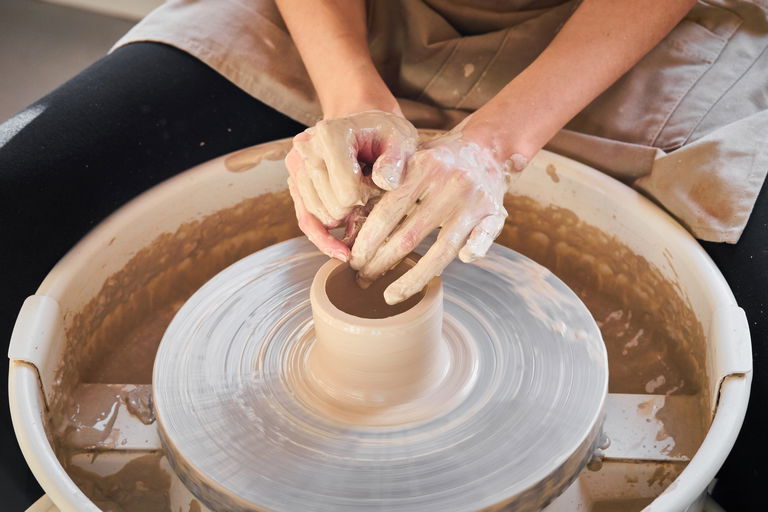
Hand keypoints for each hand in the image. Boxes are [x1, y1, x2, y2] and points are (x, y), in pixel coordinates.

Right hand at [286, 110, 417, 260]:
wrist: (366, 127)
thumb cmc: (385, 135)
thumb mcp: (401, 140)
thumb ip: (397, 160)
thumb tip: (386, 183)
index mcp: (329, 134)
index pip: (347, 191)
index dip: (369, 198)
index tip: (381, 186)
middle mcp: (306, 148)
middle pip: (333, 207)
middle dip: (358, 208)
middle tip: (372, 190)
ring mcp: (297, 167)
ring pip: (321, 217)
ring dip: (346, 217)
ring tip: (362, 196)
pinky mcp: (296, 184)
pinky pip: (306, 222)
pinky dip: (324, 240)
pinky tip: (343, 253)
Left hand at [350, 131, 527, 304]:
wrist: (487, 146)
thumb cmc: (438, 160)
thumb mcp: (411, 158)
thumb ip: (387, 183)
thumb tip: (352, 222)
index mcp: (422, 168)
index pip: (387, 211)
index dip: (367, 240)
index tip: (353, 260)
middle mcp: (449, 183)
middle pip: (409, 235)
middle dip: (380, 263)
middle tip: (362, 279)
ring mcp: (473, 200)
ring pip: (442, 248)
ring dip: (414, 277)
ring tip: (391, 295)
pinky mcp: (495, 212)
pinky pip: (485, 236)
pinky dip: (475, 249)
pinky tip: (463, 261)